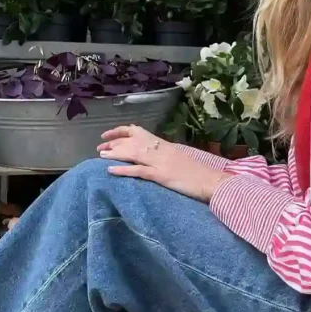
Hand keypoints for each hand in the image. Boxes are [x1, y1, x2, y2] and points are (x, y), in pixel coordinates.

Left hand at [97, 125, 227, 202]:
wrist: (211, 180)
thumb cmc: (198, 173)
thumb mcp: (179, 158)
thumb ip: (164, 154)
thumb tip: (150, 154)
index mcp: (164, 145)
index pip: (138, 131)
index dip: (120, 131)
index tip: (107, 135)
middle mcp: (160, 150)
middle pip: (132, 141)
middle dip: (113, 143)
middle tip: (99, 148)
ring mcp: (160, 162)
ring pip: (133, 153)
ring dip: (115, 154)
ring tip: (100, 155)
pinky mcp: (161, 175)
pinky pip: (138, 171)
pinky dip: (123, 170)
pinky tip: (110, 171)